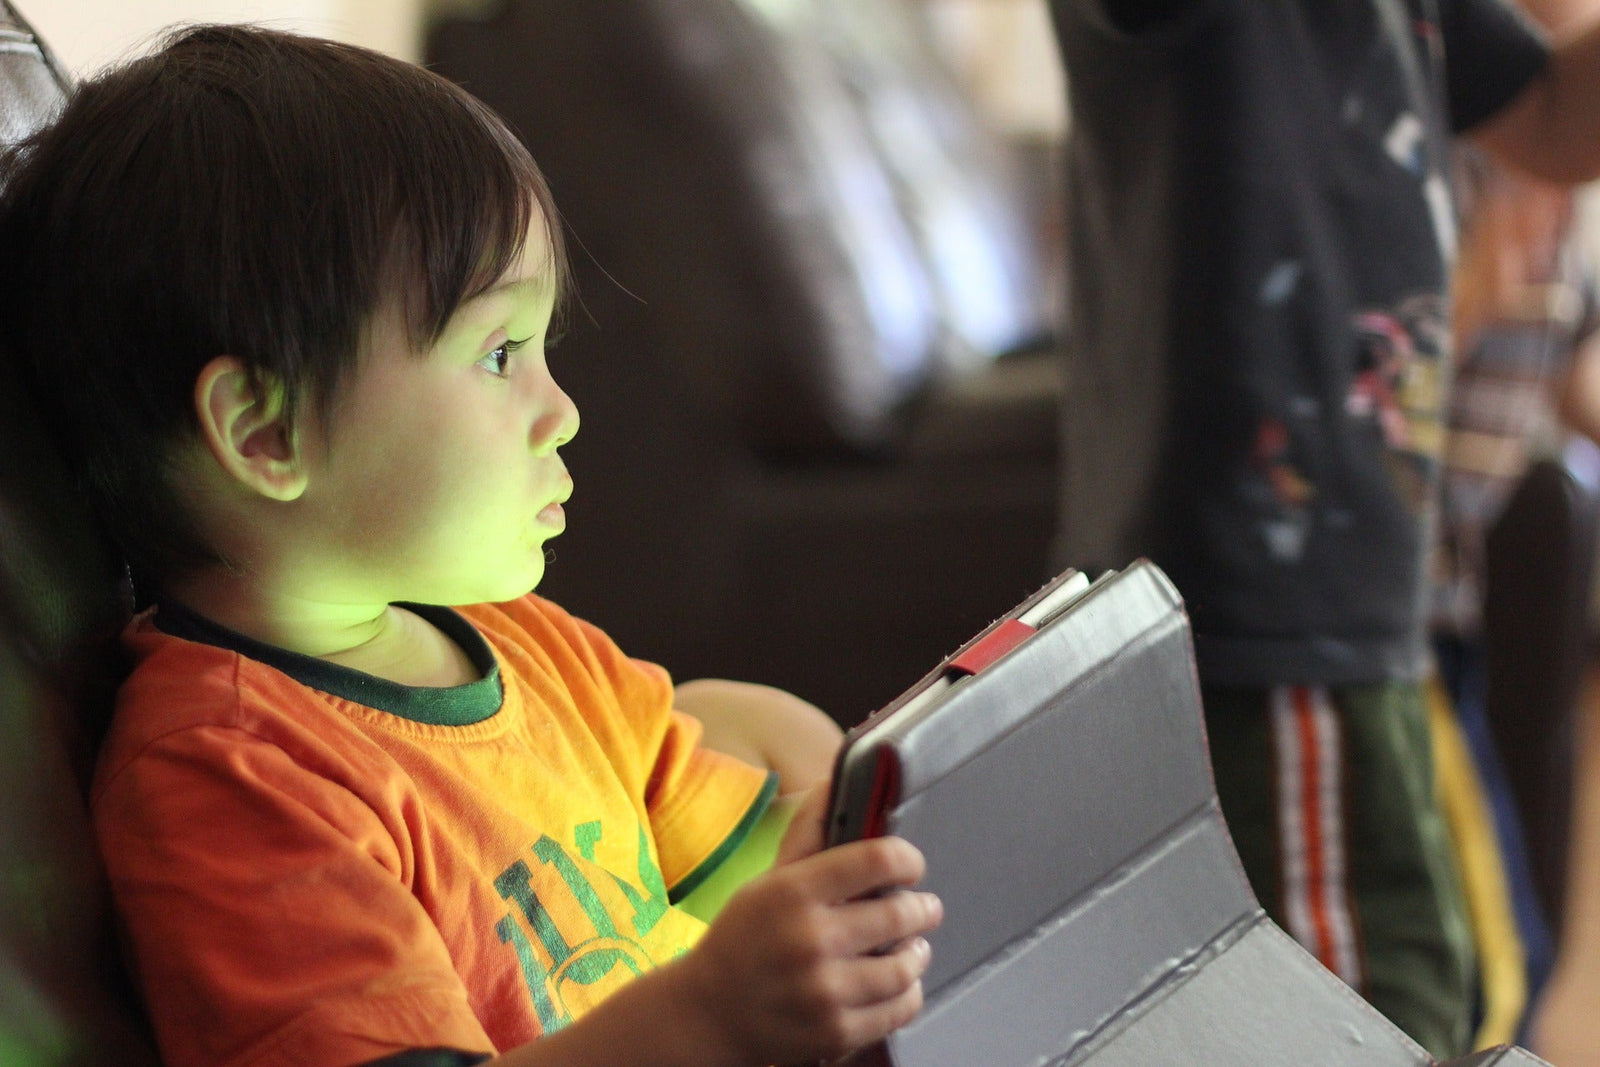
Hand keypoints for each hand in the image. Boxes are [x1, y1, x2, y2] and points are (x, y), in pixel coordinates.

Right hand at [679, 833, 941, 1065]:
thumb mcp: (768, 880)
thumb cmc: (743, 939)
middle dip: (922, 909)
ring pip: (906, 965)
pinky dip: (908, 993)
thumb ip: (809, 832)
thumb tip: (835, 778)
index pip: (878, 859)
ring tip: (910, 947)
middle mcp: (810, 940)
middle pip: (901, 913)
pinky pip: (900, 1009)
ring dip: (917, 952)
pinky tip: (897, 983)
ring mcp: (824, 992)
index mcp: (793, 892)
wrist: (707, 1017)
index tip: (911, 866)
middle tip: (923, 908)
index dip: (908, 860)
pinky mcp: (835, 1033)